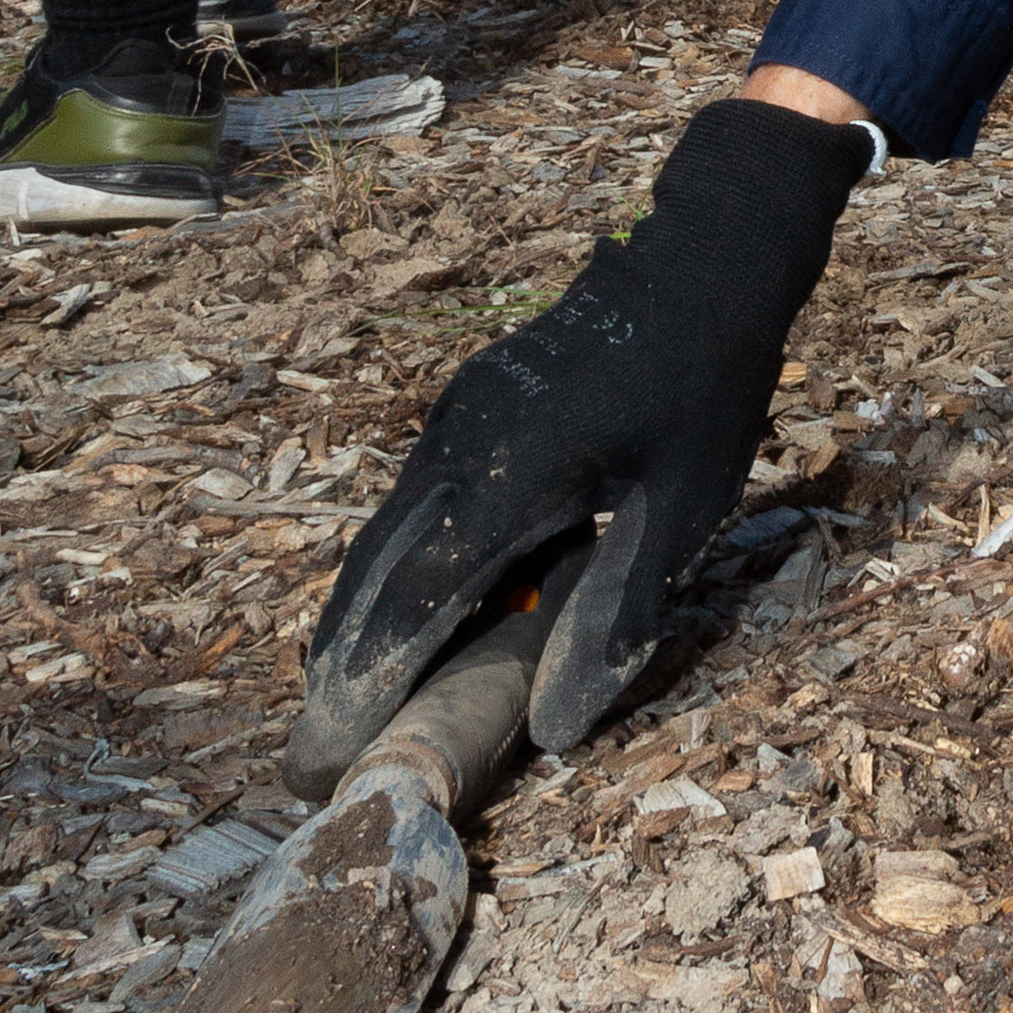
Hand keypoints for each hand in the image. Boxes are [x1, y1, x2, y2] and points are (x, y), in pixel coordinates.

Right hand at [294, 98, 868, 774]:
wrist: (700, 265)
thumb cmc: (703, 391)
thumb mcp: (682, 511)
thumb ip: (615, 615)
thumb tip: (555, 728)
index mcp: (511, 472)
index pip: (417, 596)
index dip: (375, 677)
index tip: (335, 746)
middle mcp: (461, 442)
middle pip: (375, 569)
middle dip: (340, 660)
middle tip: (308, 746)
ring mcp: (456, 416)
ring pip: (383, 531)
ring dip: (353, 613)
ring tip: (327, 694)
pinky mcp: (465, 406)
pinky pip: (409, 498)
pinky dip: (387, 562)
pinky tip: (386, 606)